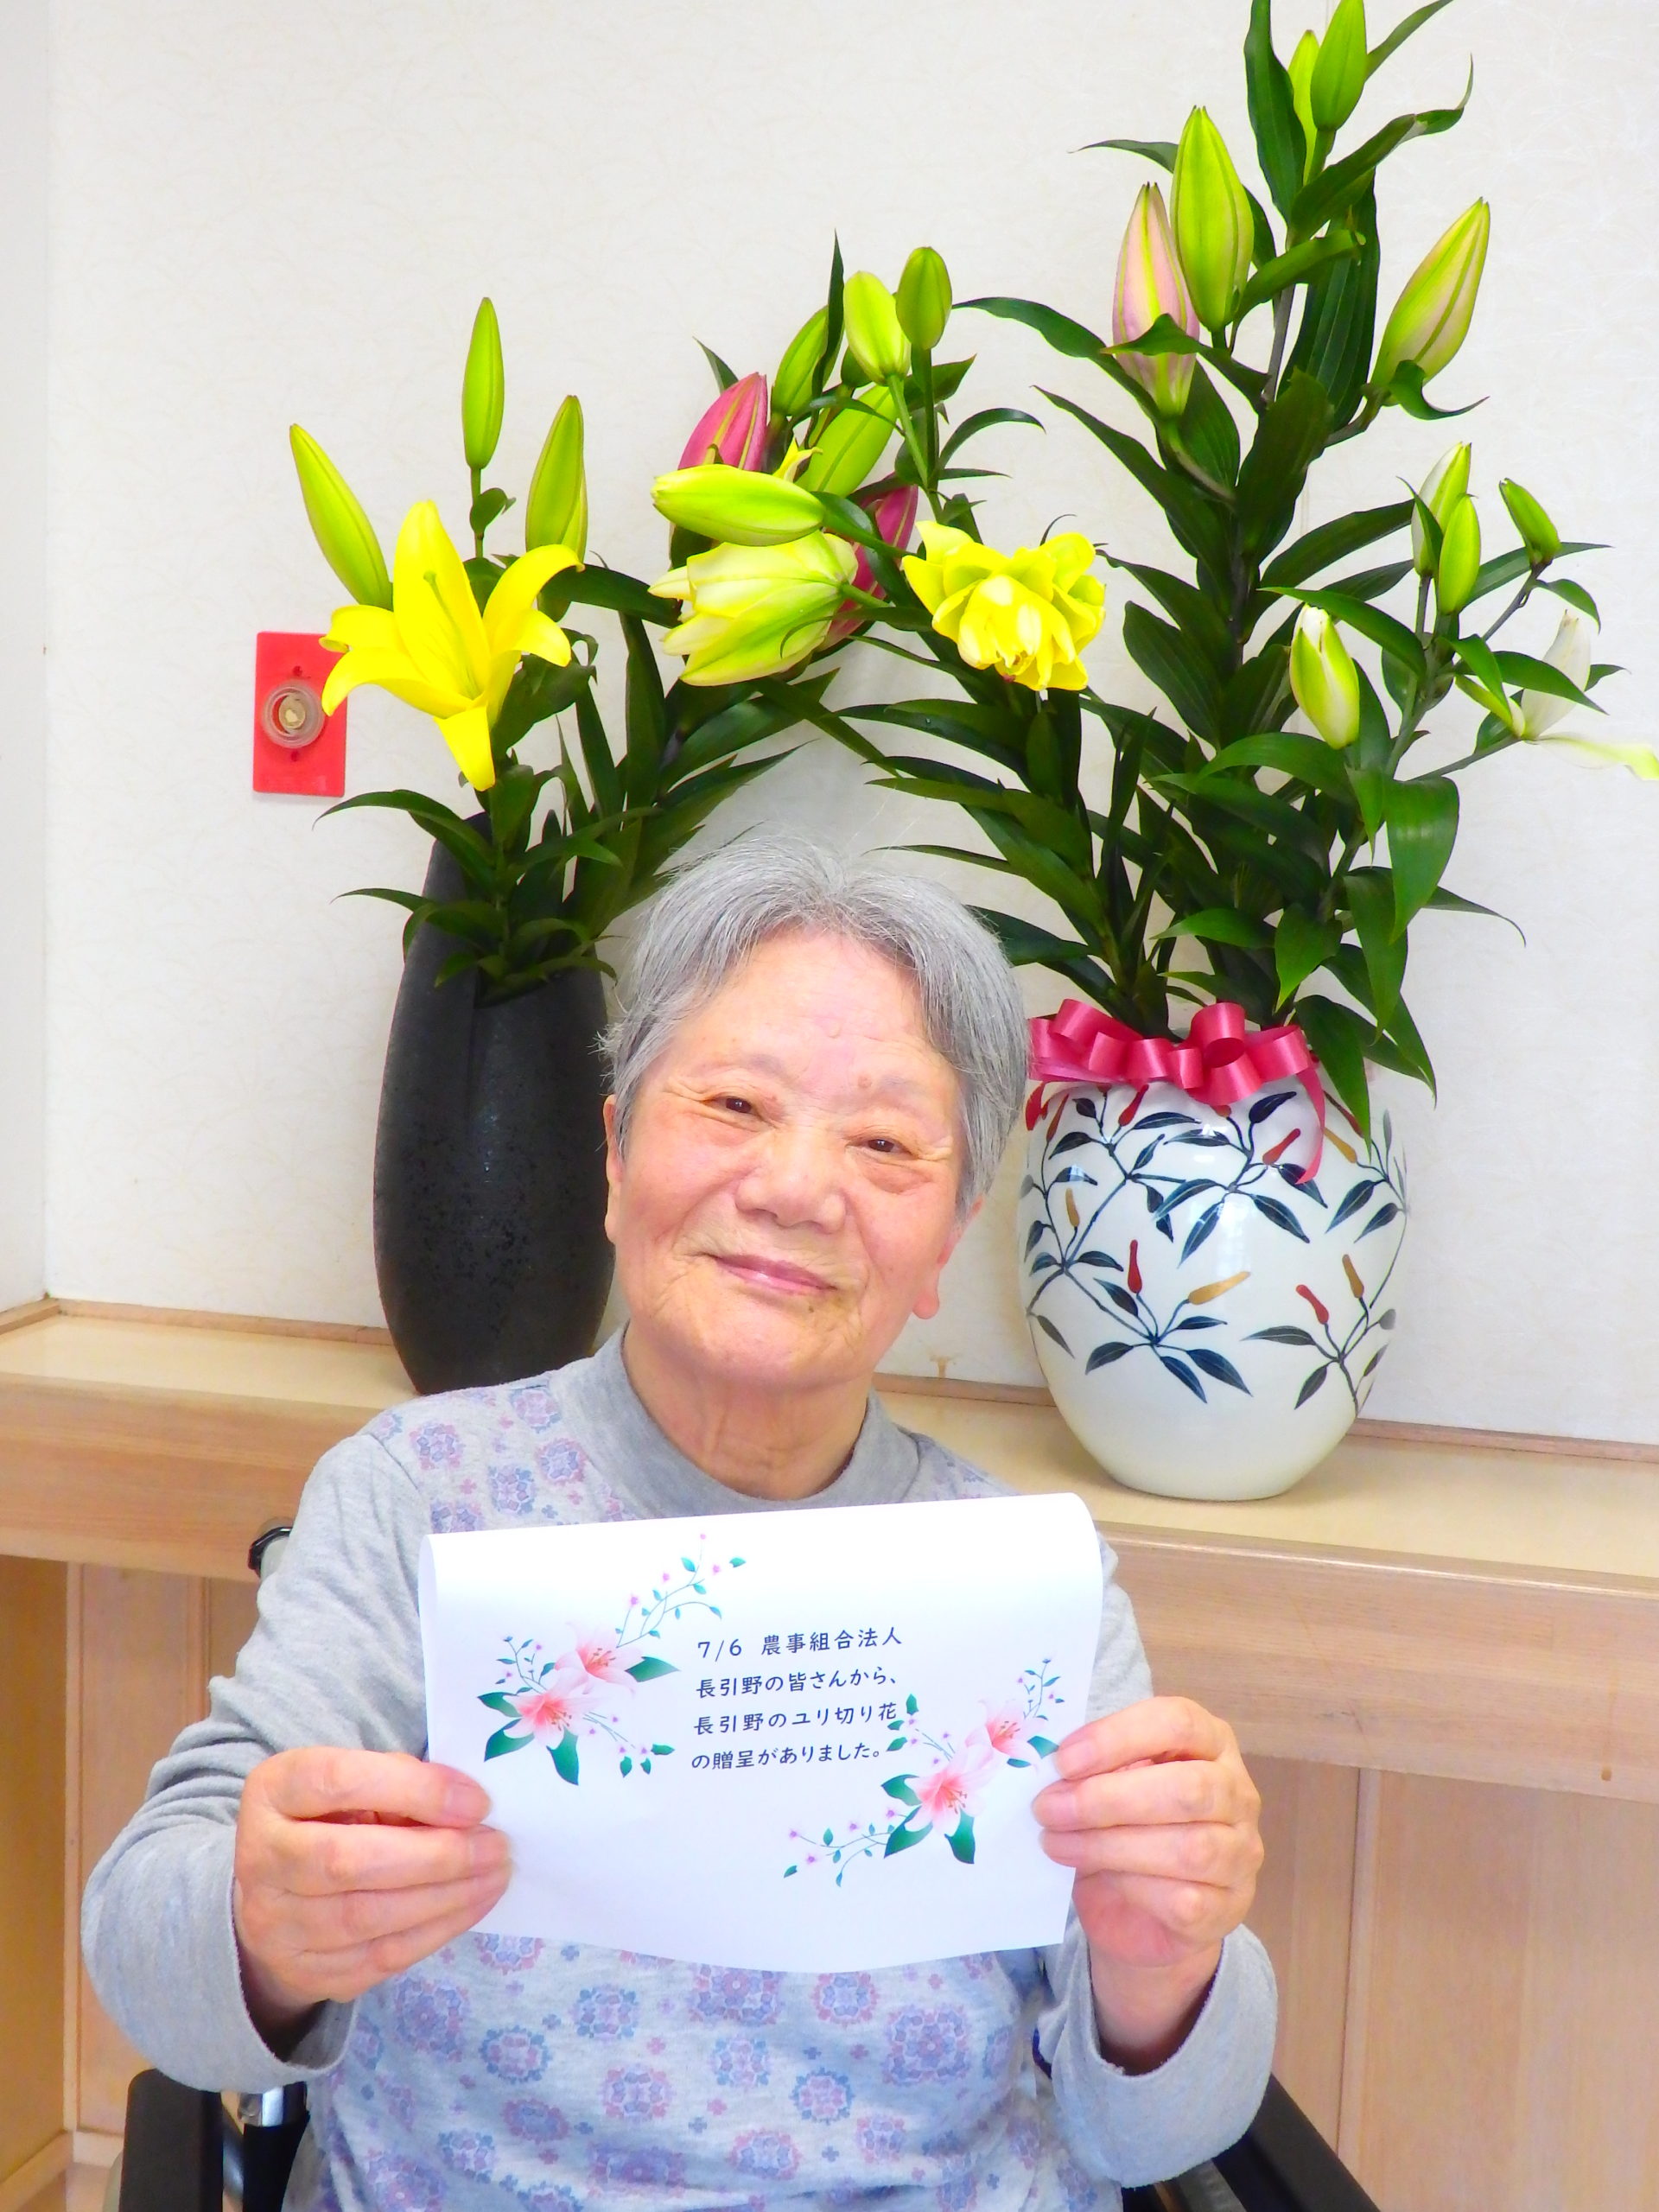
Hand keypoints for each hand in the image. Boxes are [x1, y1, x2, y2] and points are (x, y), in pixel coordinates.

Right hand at [232, 1748, 510, 2041]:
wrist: (276, 1894)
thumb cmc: (331, 1818)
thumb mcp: (353, 1782)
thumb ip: (399, 1783)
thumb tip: (468, 1806)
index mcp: (273, 1791)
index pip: (338, 1782)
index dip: (414, 1790)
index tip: (476, 1802)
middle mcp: (260, 1859)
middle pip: (348, 1862)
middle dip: (437, 1856)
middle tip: (497, 1847)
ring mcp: (274, 1925)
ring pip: (367, 1918)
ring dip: (446, 1898)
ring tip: (495, 1876)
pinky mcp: (304, 1972)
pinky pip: (379, 1958)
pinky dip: (436, 1931)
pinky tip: (472, 1906)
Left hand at [1034, 1696, 1262, 2069]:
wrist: (1147, 1912)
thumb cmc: (1126, 1827)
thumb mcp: (1111, 1783)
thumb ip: (1097, 1768)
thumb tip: (1057, 1772)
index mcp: (1211, 1742)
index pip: (1178, 1723)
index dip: (1117, 1737)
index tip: (1063, 1759)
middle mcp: (1238, 1793)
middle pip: (1186, 1788)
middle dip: (1107, 1799)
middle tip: (1049, 1808)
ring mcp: (1240, 1854)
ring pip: (1187, 1849)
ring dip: (1108, 1846)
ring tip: (1056, 1842)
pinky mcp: (1229, 1908)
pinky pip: (1185, 1900)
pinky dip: (1133, 1889)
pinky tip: (1098, 1880)